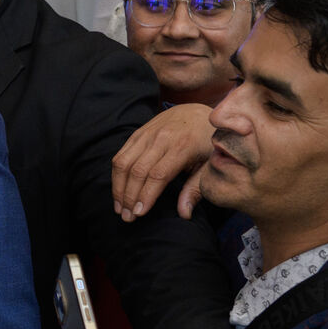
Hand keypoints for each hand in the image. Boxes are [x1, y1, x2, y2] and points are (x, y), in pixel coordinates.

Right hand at [110, 102, 214, 220]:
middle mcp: (161, 138)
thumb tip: (184, 213)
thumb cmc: (208, 142)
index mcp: (182, 146)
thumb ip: (196, 188)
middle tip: (127, 217)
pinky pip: (121, 153)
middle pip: (137, 170)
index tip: (139, 214)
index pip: (158, 175)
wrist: (199, 111)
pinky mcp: (138, 132)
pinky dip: (117, 174)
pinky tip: (118, 190)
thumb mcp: (210, 164)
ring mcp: (147, 133)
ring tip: (120, 207)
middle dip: (129, 196)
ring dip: (118, 187)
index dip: (146, 195)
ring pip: (123, 162)